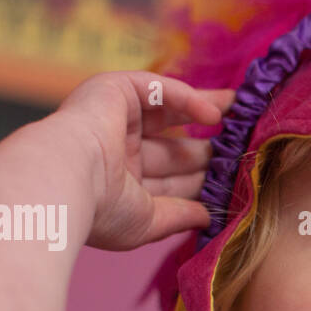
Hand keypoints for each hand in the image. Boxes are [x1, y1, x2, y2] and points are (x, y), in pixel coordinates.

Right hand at [51, 71, 233, 251]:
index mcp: (121, 185)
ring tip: (245, 116)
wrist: (63, 180)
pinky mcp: (114, 90)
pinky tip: (218, 113)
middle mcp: (118, 151)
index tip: (236, 180)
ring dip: (207, 114)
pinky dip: (189, 98)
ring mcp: (115, 119)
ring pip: (170, 112)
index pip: (171, 180)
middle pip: (175, 147)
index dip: (202, 179)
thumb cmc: (100, 210)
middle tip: (247, 149)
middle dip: (210, 150)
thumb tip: (209, 216)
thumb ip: (179, 215)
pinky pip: (159, 89)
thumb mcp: (148, 221)